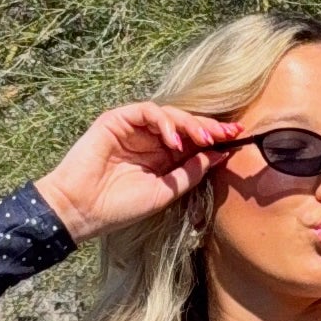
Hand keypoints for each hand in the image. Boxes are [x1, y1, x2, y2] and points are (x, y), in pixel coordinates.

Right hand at [34, 102, 237, 242]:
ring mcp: (132, 128)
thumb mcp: (166, 191)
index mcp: (160, 157)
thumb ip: (191, 172)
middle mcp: (148, 140)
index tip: (238, 138)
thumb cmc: (120, 207)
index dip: (214, 137)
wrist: (82, 210)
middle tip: (228, 132)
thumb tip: (220, 154)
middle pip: (184, 124)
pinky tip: (174, 140)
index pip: (192, 141)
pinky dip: (164, 122)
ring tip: (203, 139)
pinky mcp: (117, 120)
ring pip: (169, 114)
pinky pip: (146, 111)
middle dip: (208, 127)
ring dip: (189, 124)